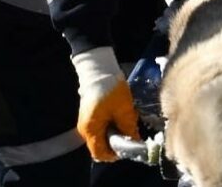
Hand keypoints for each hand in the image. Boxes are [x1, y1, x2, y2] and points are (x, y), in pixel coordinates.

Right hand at [73, 47, 139, 161]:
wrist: (99, 67)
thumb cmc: (110, 88)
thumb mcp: (124, 109)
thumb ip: (129, 129)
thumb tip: (135, 141)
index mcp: (91, 130)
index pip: (100, 154)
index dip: (115, 154)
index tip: (129, 146)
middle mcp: (85, 128)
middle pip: (101, 145)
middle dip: (117, 142)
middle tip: (130, 132)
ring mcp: (87, 121)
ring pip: (102, 135)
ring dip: (115, 132)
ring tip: (126, 120)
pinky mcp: (90, 113)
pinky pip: (101, 126)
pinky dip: (111, 124)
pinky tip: (120, 114)